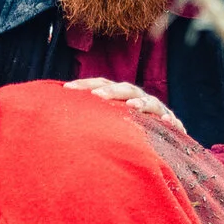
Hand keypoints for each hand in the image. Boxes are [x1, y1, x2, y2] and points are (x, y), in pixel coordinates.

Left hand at [64, 77, 184, 132]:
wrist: (157, 139)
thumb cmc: (121, 129)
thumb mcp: (103, 120)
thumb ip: (85, 116)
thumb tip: (51, 111)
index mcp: (117, 95)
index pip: (100, 84)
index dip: (84, 85)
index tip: (66, 89)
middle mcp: (136, 97)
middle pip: (123, 89)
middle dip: (110, 92)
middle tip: (96, 96)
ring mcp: (154, 108)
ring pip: (149, 102)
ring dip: (140, 103)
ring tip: (132, 106)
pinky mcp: (169, 122)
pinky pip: (171, 120)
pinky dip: (170, 121)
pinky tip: (166, 122)